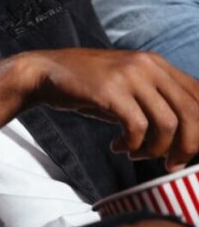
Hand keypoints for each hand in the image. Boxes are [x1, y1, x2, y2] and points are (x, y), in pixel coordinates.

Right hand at [24, 49, 198, 170]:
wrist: (43, 73)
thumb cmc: (87, 86)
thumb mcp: (128, 85)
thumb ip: (156, 99)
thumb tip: (188, 132)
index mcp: (156, 63)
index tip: (188, 151)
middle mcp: (147, 65)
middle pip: (192, 113)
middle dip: (188, 147)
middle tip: (171, 163)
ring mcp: (128, 76)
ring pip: (168, 124)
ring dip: (156, 149)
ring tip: (138, 154)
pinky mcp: (110, 91)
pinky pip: (137, 127)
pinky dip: (132, 145)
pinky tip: (118, 146)